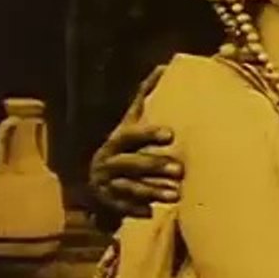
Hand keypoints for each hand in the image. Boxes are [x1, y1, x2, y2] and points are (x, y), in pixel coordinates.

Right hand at [89, 66, 182, 218]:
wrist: (98, 177)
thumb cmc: (125, 145)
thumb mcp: (131, 122)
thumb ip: (145, 97)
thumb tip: (164, 65)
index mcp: (116, 140)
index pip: (133, 135)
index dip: (150, 134)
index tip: (171, 134)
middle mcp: (108, 161)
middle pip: (132, 164)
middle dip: (155, 166)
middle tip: (181, 171)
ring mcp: (106, 183)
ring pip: (130, 187)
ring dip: (153, 191)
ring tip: (176, 194)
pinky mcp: (108, 203)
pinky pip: (122, 207)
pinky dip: (136, 209)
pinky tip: (152, 212)